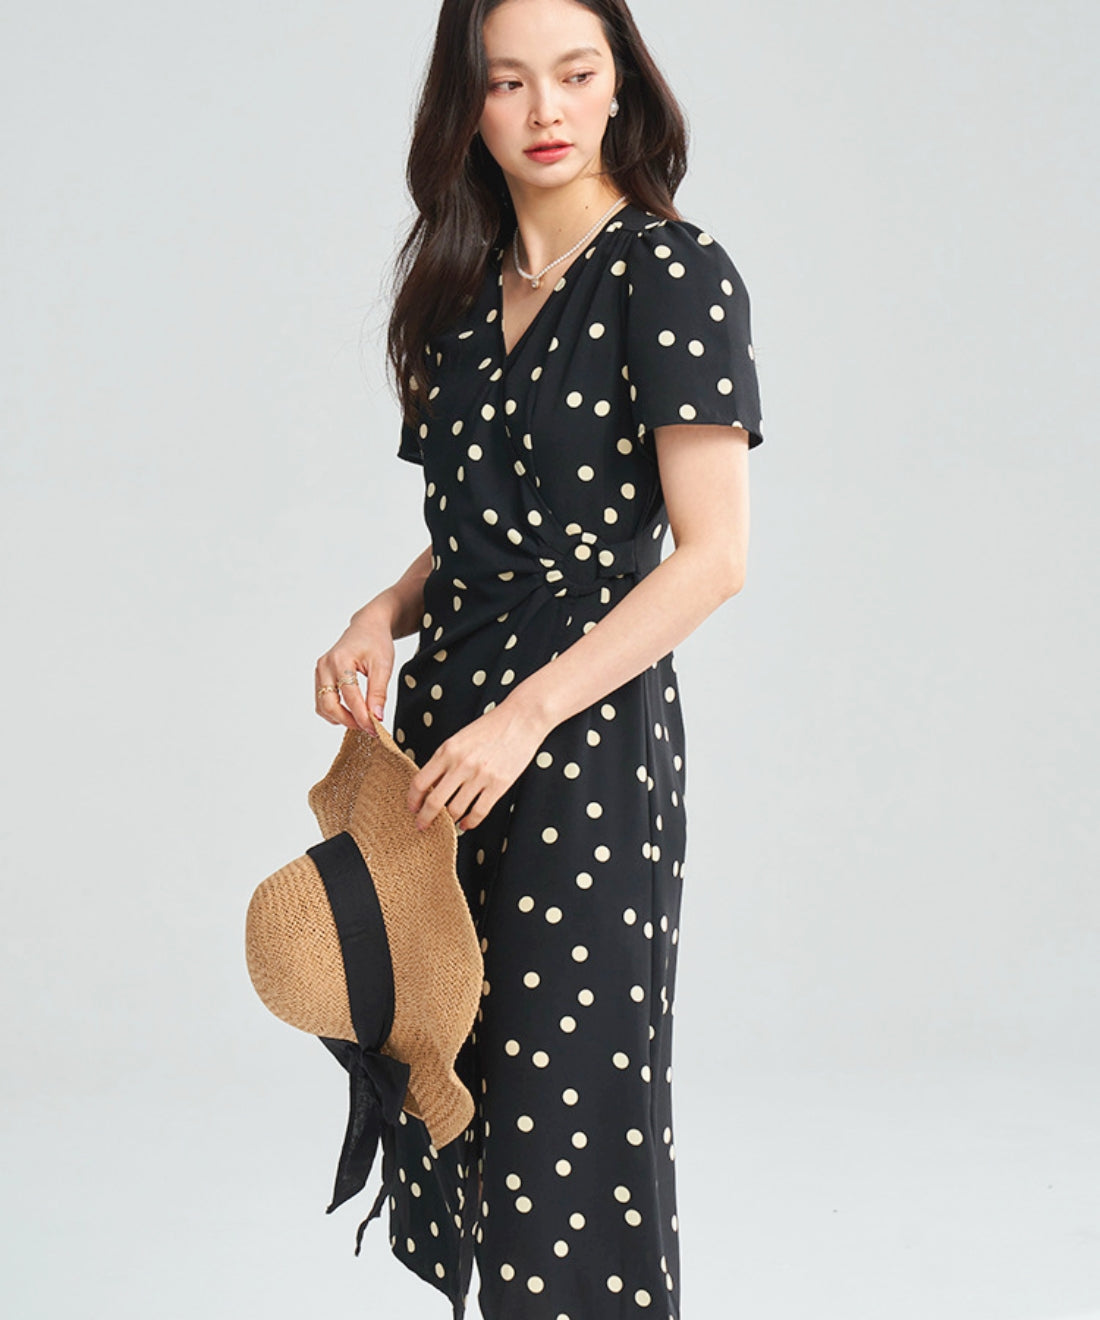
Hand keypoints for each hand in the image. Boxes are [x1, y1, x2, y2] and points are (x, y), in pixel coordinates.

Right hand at [315, 606, 394, 732]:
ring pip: (323, 706)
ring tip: (362, 720)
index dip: (362, 717)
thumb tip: (376, 717)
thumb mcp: (383, 666)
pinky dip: (335, 711)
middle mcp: (325, 666)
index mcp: (340, 660)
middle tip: (368, 729)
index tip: (375, 729)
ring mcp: (319, 672)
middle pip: (329, 705)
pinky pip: (322, 702)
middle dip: (348, 721)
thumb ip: (379, 693)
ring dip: (340, 718)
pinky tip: (352, 712)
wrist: (367, 627)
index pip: (349, 697)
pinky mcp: (320, 677)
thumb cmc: (376, 642)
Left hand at [407, 700, 548, 832]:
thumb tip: (432, 785)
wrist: (521, 719)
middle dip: (425, 818)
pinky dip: (470, 822)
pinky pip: (479, 812)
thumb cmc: (491, 726)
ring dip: (449, 821)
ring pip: (456, 810)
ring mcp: (480, 776)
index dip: (413, 799)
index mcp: (447, 751)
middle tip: (422, 825)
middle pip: (434, 801)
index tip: (412, 808)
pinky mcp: (499, 785)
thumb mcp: (460, 738)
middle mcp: (461, 764)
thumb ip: (445, 759)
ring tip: (448, 824)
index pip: (420, 782)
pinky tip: (466, 823)